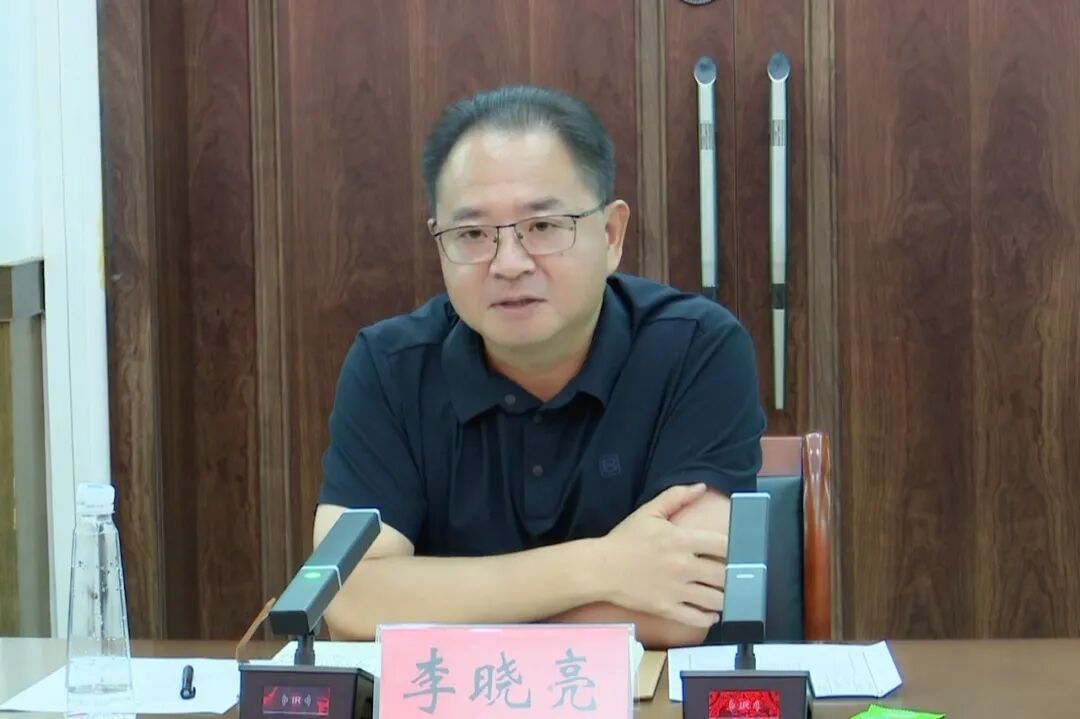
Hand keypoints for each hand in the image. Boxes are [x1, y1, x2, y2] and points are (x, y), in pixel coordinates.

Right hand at [594, 483, 727, 627]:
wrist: (600, 568)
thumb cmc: (625, 539)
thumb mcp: (649, 512)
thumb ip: (676, 496)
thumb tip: (701, 486)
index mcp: (681, 540)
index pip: (723, 545)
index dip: (735, 549)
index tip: (735, 552)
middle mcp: (683, 566)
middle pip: (724, 575)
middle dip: (733, 576)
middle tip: (734, 576)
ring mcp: (676, 591)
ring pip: (716, 600)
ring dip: (725, 598)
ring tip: (725, 594)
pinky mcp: (667, 609)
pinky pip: (697, 619)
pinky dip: (709, 618)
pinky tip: (711, 613)